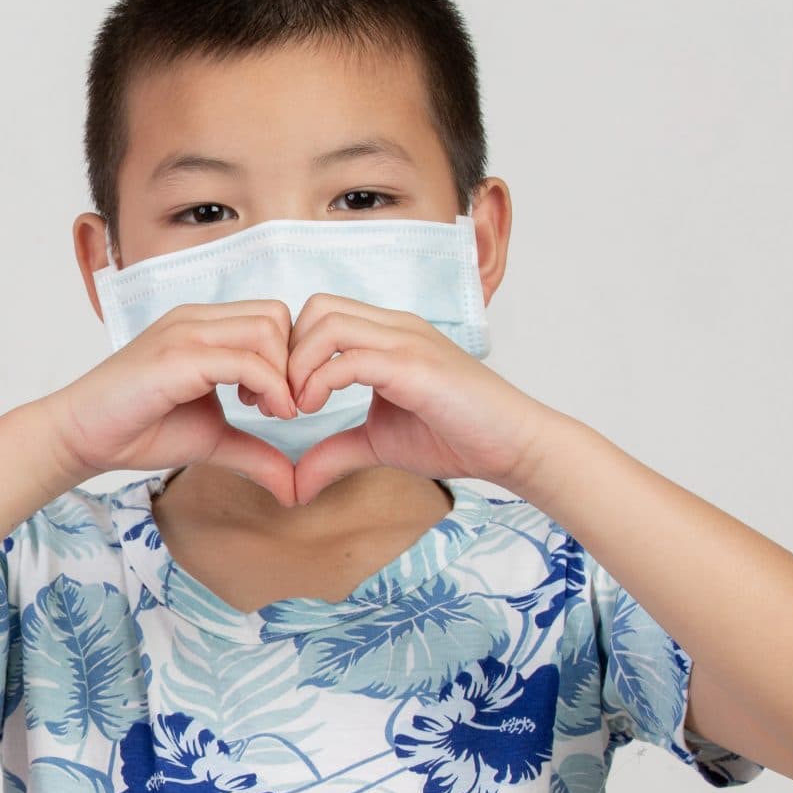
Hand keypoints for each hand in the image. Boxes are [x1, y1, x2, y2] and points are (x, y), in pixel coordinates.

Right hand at [40, 301, 303, 506]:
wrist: (82, 436)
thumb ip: (255, 453)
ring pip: (267, 329)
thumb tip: (295, 489)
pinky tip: (262, 414)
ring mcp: (184, 333)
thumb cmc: (139, 430)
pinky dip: (270, 387)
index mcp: (203, 327)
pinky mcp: (176, 357)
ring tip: (269, 410)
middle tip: (280, 406)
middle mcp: (195, 320)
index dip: (289, 358)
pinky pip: (244, 360)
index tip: (280, 402)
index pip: (272, 317)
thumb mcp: (213, 440)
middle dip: (294, 362)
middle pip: (277, 316)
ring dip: (283, 373)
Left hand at [283, 292, 563, 500]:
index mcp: (387, 335)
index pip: (319, 314)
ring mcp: (408, 342)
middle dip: (286, 351)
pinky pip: (351, 358)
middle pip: (316, 307)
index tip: (278, 397)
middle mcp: (396, 328)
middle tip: (280, 400)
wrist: (514, 446)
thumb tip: (293, 485)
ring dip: (298, 365)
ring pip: (328, 323)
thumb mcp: (377, 444)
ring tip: (298, 407)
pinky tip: (314, 411)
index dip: (289, 351)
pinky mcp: (416, 366)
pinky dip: (319, 382)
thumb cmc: (455, 437)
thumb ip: (334, 453)